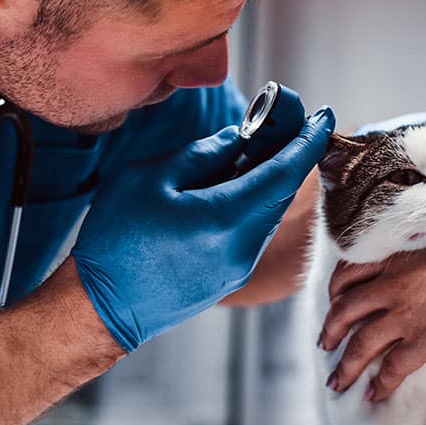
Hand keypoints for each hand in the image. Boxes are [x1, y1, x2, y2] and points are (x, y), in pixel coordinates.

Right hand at [72, 107, 336, 350]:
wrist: (101, 308)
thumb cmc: (116, 241)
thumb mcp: (150, 179)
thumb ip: (200, 155)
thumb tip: (235, 140)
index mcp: (226, 217)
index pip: (284, 173)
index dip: (307, 141)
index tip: (324, 116)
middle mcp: (243, 246)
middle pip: (280, 194)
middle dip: (290, 157)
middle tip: (291, 125)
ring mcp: (238, 267)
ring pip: (267, 214)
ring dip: (269, 182)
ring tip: (258, 152)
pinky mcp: (228, 277)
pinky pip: (252, 232)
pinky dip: (253, 204)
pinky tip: (235, 187)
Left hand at [318, 221, 425, 400]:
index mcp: (394, 258)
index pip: (349, 272)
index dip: (335, 289)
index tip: (332, 299)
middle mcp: (390, 287)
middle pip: (343, 311)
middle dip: (330, 329)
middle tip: (324, 342)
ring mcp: (403, 316)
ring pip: (359, 345)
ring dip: (345, 366)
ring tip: (337, 380)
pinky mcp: (421, 342)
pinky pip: (391, 368)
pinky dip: (380, 384)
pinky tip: (374, 394)